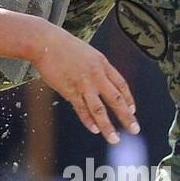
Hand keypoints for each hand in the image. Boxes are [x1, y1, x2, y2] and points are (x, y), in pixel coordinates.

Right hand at [0, 8, 137, 143]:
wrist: (45, 42)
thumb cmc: (62, 45)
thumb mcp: (87, 52)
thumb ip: (95, 67)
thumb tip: (99, 80)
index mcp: (102, 64)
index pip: (121, 84)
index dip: (129, 99)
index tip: (132, 111)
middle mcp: (96, 75)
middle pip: (116, 99)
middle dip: (126, 117)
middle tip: (135, 129)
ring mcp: (83, 84)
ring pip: (99, 109)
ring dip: (108, 126)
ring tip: (114, 138)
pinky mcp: (69, 90)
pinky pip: (81, 109)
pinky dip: (88, 120)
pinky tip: (94, 129)